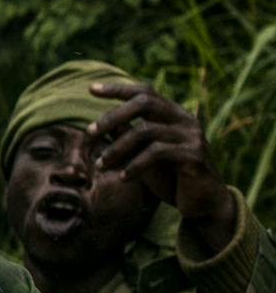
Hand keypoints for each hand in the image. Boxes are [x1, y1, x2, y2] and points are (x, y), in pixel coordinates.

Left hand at [91, 81, 236, 243]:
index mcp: (173, 115)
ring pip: (146, 131)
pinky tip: (123, 178)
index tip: (91, 89)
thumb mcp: (144, 154)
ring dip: (117, 149)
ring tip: (100, 165)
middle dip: (113, 116)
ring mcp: (192, 136)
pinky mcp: (194, 156)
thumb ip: (129, 137)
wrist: (203, 203)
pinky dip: (135, 165)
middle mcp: (185, 120)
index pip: (145, 92)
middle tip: (90, 133)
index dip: (118, 89)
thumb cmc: (170, 177)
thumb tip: (102, 124)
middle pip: (145, 103)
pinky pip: (157, 153)